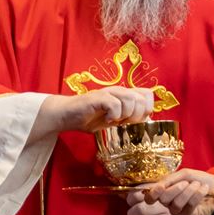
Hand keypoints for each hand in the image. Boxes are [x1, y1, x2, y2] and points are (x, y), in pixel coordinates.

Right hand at [36, 87, 155, 135]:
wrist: (66, 115)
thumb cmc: (89, 118)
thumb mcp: (113, 120)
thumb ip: (128, 118)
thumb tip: (146, 122)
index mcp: (124, 95)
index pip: (148, 94)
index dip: (147, 109)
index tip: (134, 121)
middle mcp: (118, 91)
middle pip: (142, 98)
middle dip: (137, 115)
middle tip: (123, 123)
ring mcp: (108, 93)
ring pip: (131, 100)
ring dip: (125, 115)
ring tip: (114, 121)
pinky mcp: (97, 97)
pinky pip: (115, 104)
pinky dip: (113, 116)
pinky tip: (105, 120)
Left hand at [125, 195, 193, 214]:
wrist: (206, 205)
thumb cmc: (180, 197)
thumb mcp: (166, 189)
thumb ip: (146, 191)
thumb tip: (124, 195)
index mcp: (163, 192)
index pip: (141, 195)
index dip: (132, 199)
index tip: (131, 201)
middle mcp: (167, 205)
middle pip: (142, 210)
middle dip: (133, 214)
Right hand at [143, 170, 213, 214]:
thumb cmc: (199, 180)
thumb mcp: (184, 174)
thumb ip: (170, 179)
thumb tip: (157, 186)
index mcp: (164, 191)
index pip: (150, 197)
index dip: (152, 194)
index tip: (159, 188)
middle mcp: (169, 202)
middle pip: (163, 199)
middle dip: (176, 189)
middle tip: (186, 183)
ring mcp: (178, 210)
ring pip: (177, 203)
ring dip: (189, 191)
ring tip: (198, 185)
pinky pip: (189, 205)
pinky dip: (198, 194)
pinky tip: (204, 189)